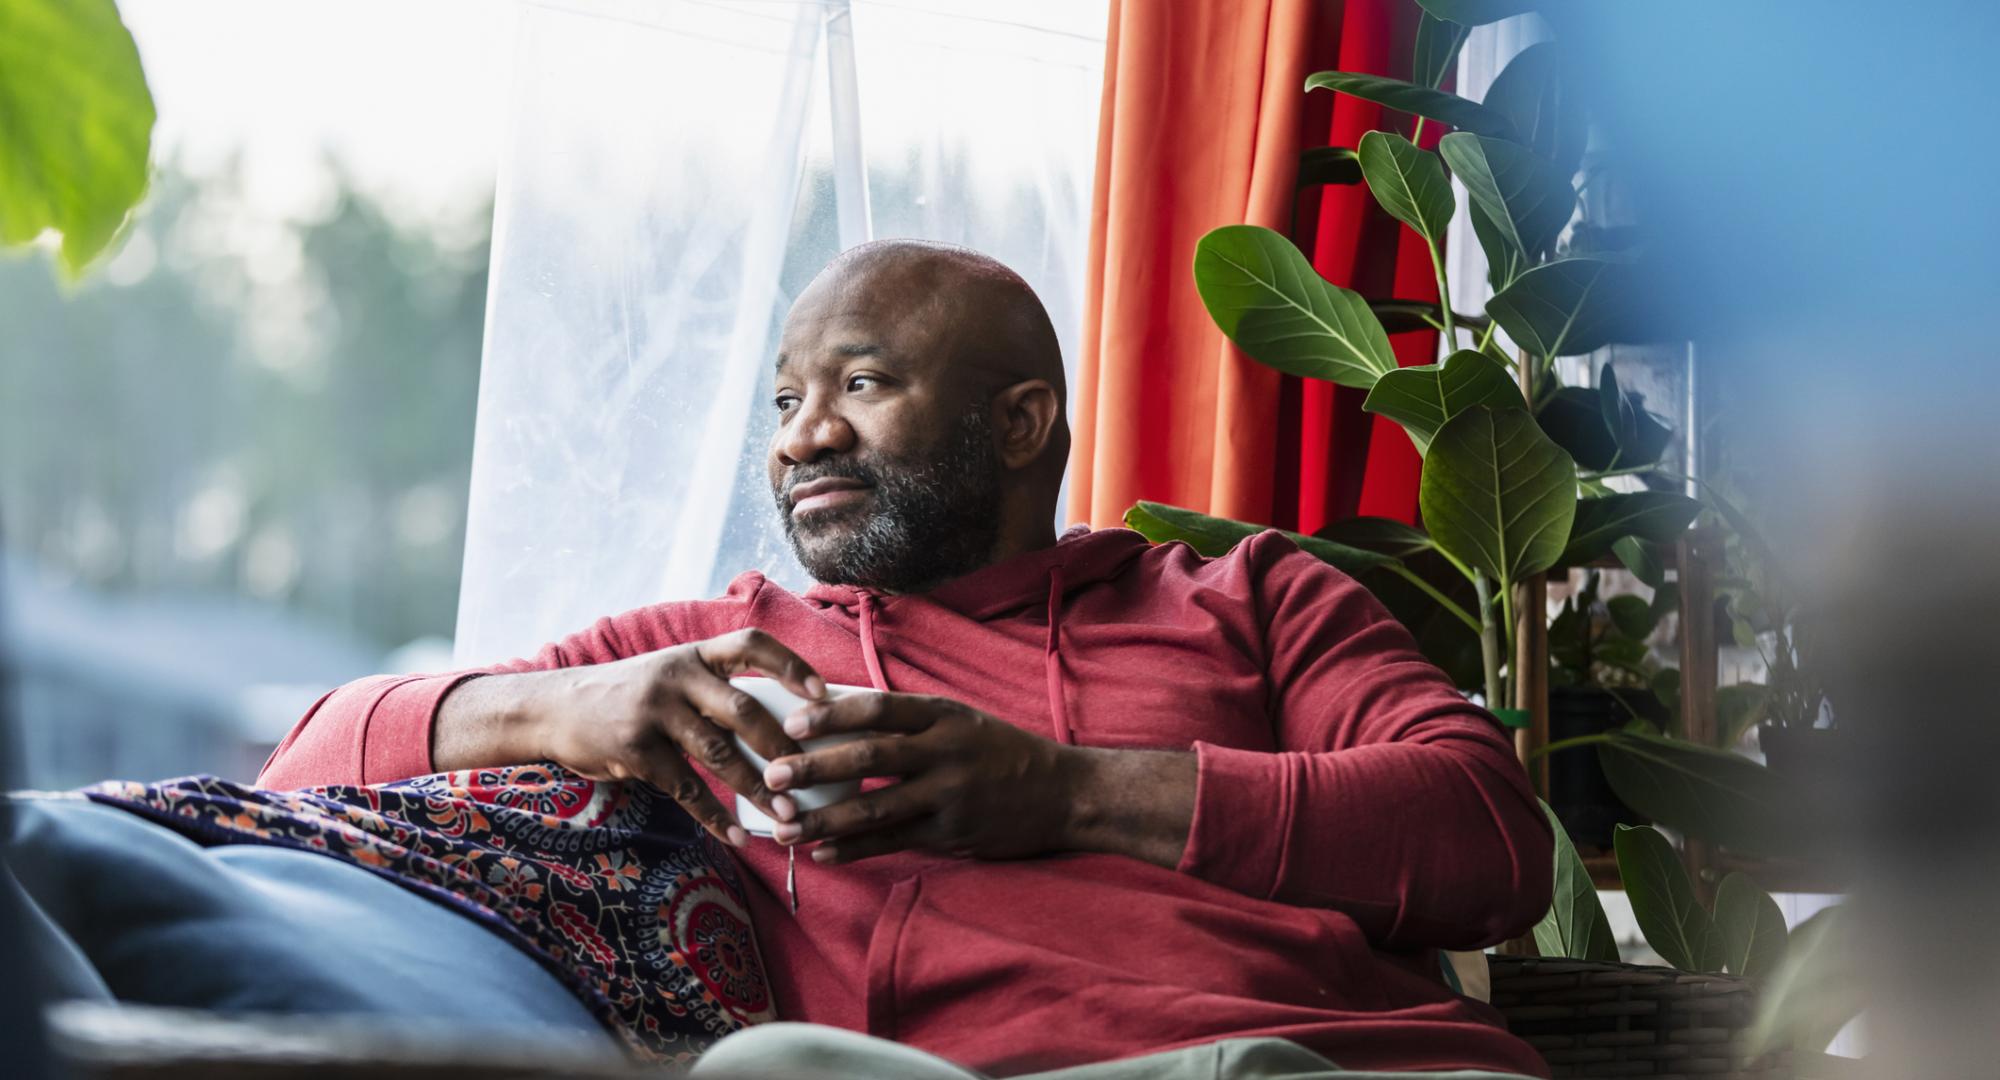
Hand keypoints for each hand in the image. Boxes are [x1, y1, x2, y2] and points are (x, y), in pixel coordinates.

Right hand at [525, 629, 823, 845]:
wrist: (555, 708)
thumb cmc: (630, 696)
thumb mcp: (671, 675)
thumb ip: (715, 689)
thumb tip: (783, 724)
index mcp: (694, 655)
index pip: (751, 645)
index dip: (791, 665)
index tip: (824, 693)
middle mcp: (677, 677)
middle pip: (743, 708)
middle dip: (783, 745)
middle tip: (816, 774)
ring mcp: (654, 713)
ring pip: (719, 754)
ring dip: (758, 789)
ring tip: (788, 816)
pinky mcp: (635, 751)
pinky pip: (685, 788)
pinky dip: (715, 816)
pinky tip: (738, 836)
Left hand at [758, 692, 1085, 863]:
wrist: (1064, 793)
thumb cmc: (1002, 752)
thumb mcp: (963, 721)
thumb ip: (912, 721)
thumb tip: (843, 715)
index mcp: (944, 715)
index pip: (878, 709)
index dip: (832, 715)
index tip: (792, 722)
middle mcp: (945, 752)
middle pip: (869, 757)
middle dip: (814, 768)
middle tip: (770, 775)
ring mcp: (949, 795)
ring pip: (876, 808)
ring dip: (825, 819)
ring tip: (784, 828)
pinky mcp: (953, 833)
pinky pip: (895, 841)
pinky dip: (856, 849)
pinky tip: (823, 854)